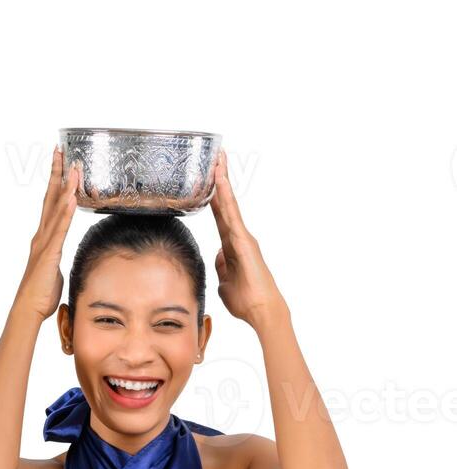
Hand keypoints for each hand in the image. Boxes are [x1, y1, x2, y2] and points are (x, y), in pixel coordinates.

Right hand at [18, 146, 77, 319]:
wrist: (29, 308)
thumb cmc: (41, 293)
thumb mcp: (52, 269)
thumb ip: (55, 257)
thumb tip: (58, 256)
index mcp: (44, 237)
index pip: (51, 203)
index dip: (56, 181)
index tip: (61, 162)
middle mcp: (42, 235)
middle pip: (50, 197)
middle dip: (57, 173)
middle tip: (62, 150)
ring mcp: (45, 242)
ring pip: (57, 209)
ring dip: (66, 187)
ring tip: (75, 168)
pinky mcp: (49, 253)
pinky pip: (60, 229)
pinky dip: (66, 212)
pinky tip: (72, 198)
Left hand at [210, 149, 286, 327]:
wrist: (261, 312)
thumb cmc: (246, 300)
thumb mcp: (224, 282)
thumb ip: (221, 267)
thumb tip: (219, 257)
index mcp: (232, 246)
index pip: (219, 216)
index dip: (212, 197)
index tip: (207, 179)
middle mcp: (239, 237)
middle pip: (224, 204)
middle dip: (219, 180)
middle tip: (214, 156)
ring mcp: (243, 237)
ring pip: (229, 204)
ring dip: (222, 181)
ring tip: (217, 159)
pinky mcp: (244, 241)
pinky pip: (232, 215)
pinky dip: (225, 197)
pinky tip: (220, 182)